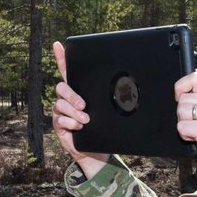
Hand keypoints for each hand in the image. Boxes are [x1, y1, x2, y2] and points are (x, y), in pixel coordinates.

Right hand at [50, 41, 109, 176]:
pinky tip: (80, 127)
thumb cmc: (104, 128)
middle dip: (72, 95)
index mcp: (80, 90)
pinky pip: (59, 119)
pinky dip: (70, 123)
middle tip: (84, 105)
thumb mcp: (111, 110)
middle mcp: (68, 99)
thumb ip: (117, 99)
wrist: (98, 151)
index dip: (62, 57)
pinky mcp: (59, 124)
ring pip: (60, 104)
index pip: (68, 71)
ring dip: (73, 112)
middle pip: (61, 87)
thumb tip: (137, 89)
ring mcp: (62, 112)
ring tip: (85, 120)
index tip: (59, 45)